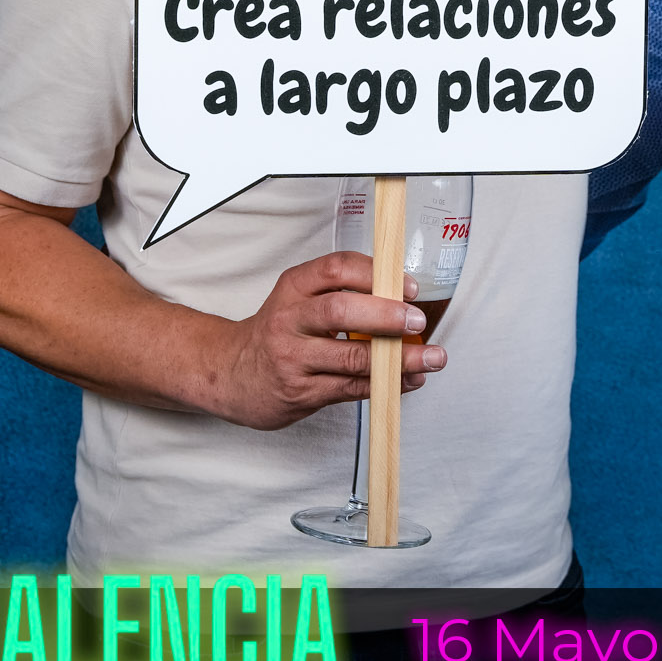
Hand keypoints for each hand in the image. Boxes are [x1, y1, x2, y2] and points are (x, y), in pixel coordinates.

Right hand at [210, 251, 444, 430]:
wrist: (230, 373)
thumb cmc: (277, 333)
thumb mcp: (298, 299)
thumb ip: (341, 293)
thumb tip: (402, 296)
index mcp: (293, 287)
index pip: (335, 268)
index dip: (375, 274)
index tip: (407, 285)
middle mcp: (289, 320)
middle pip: (340, 310)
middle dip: (386, 315)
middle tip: (417, 321)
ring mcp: (293, 358)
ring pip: (351, 357)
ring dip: (398, 359)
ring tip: (431, 358)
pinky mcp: (301, 392)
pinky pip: (351, 388)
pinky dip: (386, 384)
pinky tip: (408, 380)